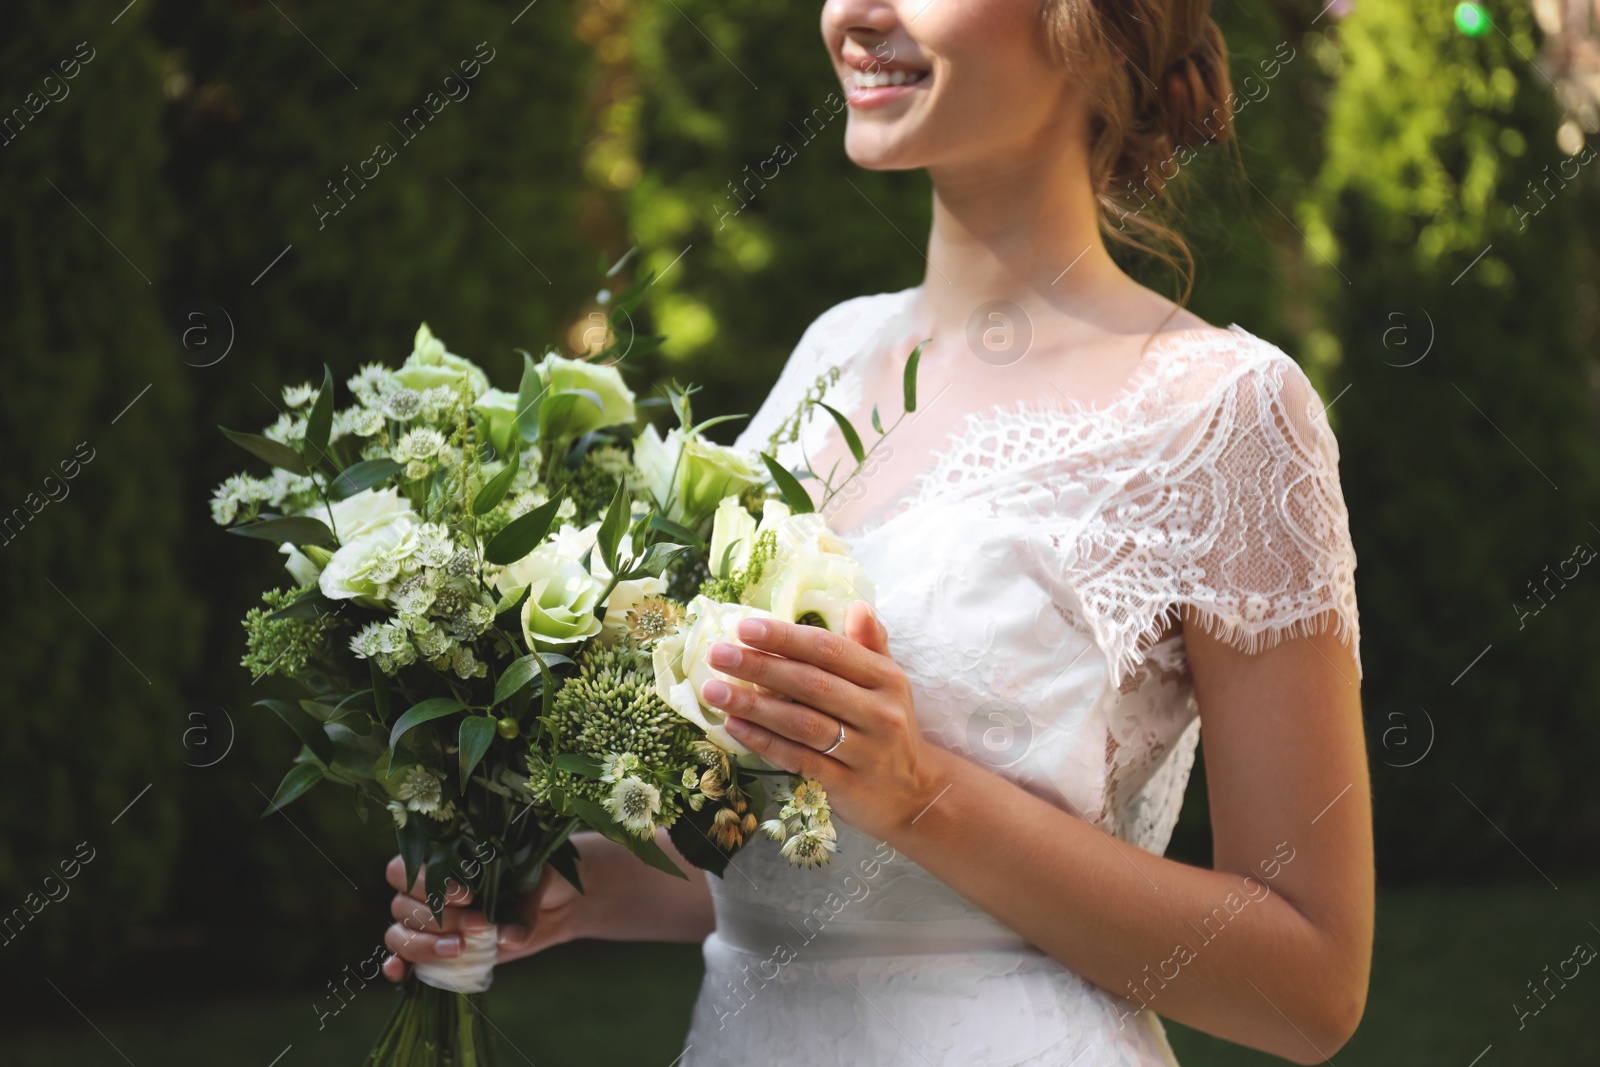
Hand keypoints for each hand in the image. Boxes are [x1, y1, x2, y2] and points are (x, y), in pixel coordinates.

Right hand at [380, 855, 582, 982]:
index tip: (468, 896)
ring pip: (399, 935)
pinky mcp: (436, 951)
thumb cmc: (540, 878)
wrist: (556, 904)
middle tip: (479, 924)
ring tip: (460, 949)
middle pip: (402, 906)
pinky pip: (402, 959)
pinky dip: (397, 967)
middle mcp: (425, 891)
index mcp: (440, 859)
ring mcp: (428, 923)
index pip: (404, 869)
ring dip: (424, 945)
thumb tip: (506, 936)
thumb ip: (523, 906)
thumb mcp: (537, 880)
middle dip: (440, 919)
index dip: (428, 884)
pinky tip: (403, 971)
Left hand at [704, 600, 942, 840]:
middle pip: (811, 683)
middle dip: (760, 666)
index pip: (830, 650)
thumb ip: (870, 646)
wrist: (915, 794)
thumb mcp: (890, 684)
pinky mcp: (846, 785)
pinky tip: (735, 727)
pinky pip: (798, 759)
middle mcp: (879, 713)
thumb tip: (858, 605)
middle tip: (718, 654)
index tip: (745, 627)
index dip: (786, 637)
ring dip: (753, 705)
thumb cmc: (889, 728)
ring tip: (714, 691)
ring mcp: (864, 752)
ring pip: (800, 723)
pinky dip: (764, 742)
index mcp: (887, 679)